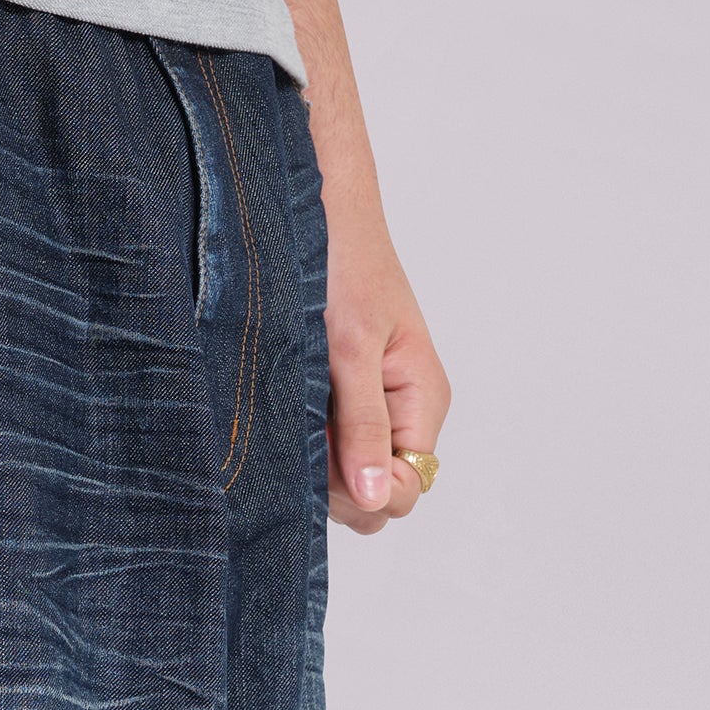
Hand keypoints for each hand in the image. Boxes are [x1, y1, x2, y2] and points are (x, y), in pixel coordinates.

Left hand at [322, 195, 449, 535]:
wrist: (315, 212)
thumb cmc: (342, 266)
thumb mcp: (351, 350)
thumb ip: (364, 427)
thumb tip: (374, 497)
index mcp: (422, 401)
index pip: (406, 490)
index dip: (364, 491)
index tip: (325, 452)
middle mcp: (402, 415)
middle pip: (378, 497)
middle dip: (339, 485)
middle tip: (302, 430)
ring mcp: (371, 412)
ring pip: (350, 480)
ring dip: (317, 464)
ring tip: (295, 410)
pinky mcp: (341, 404)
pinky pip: (328, 453)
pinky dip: (305, 445)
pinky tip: (288, 409)